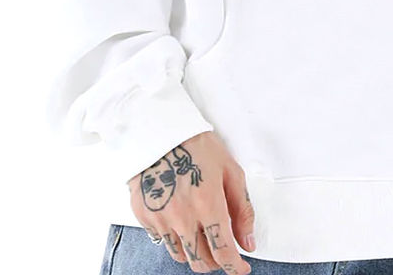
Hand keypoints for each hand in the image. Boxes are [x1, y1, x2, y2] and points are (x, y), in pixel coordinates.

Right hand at [127, 130, 254, 272]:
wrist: (160, 131)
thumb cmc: (197, 145)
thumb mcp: (230, 171)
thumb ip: (242, 209)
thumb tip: (248, 240)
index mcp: (207, 204)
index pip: (223, 252)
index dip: (235, 267)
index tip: (240, 268)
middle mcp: (182, 217)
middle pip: (200, 261)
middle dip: (215, 262)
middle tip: (222, 250)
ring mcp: (160, 219)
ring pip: (180, 256)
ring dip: (195, 252)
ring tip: (201, 232)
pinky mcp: (144, 216)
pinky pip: (162, 241)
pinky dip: (175, 238)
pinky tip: (181, 220)